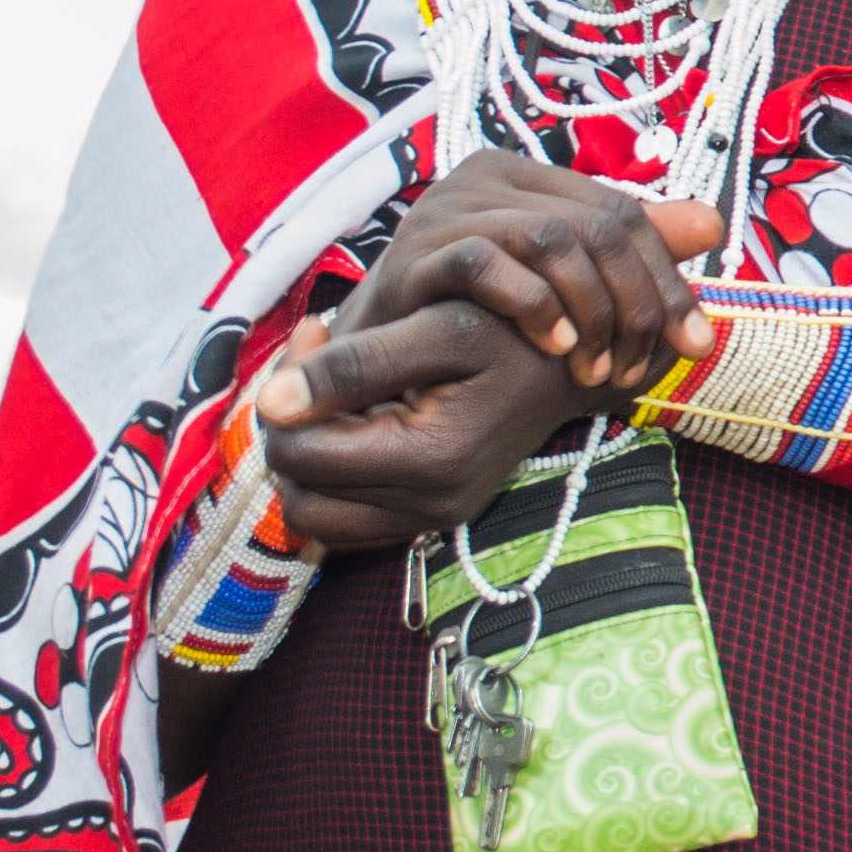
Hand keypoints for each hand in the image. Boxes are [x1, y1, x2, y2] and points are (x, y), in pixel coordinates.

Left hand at [253, 301, 603, 552]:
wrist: (583, 361)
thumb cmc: (515, 331)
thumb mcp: (440, 328)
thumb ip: (353, 364)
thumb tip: (267, 402)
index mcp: (429, 460)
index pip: (300, 450)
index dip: (286, 388)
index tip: (317, 331)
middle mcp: (431, 506)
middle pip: (298, 492)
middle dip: (290, 427)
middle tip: (315, 363)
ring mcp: (433, 520)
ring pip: (316, 515)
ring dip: (308, 456)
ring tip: (333, 396)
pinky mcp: (434, 520)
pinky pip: (347, 522)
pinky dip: (335, 479)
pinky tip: (357, 424)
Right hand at [324, 150, 723, 397]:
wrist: (379, 356)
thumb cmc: (475, 321)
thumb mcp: (564, 288)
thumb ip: (628, 254)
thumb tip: (712, 225)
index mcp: (528, 177)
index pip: (624, 213)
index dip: (669, 280)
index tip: (694, 346)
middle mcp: (487, 178)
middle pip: (598, 225)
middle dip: (636, 303)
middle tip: (640, 368)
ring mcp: (445, 209)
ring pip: (552, 239)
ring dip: (589, 310)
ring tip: (596, 368)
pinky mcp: (411, 253)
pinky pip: (484, 261)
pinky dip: (531, 304)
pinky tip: (555, 346)